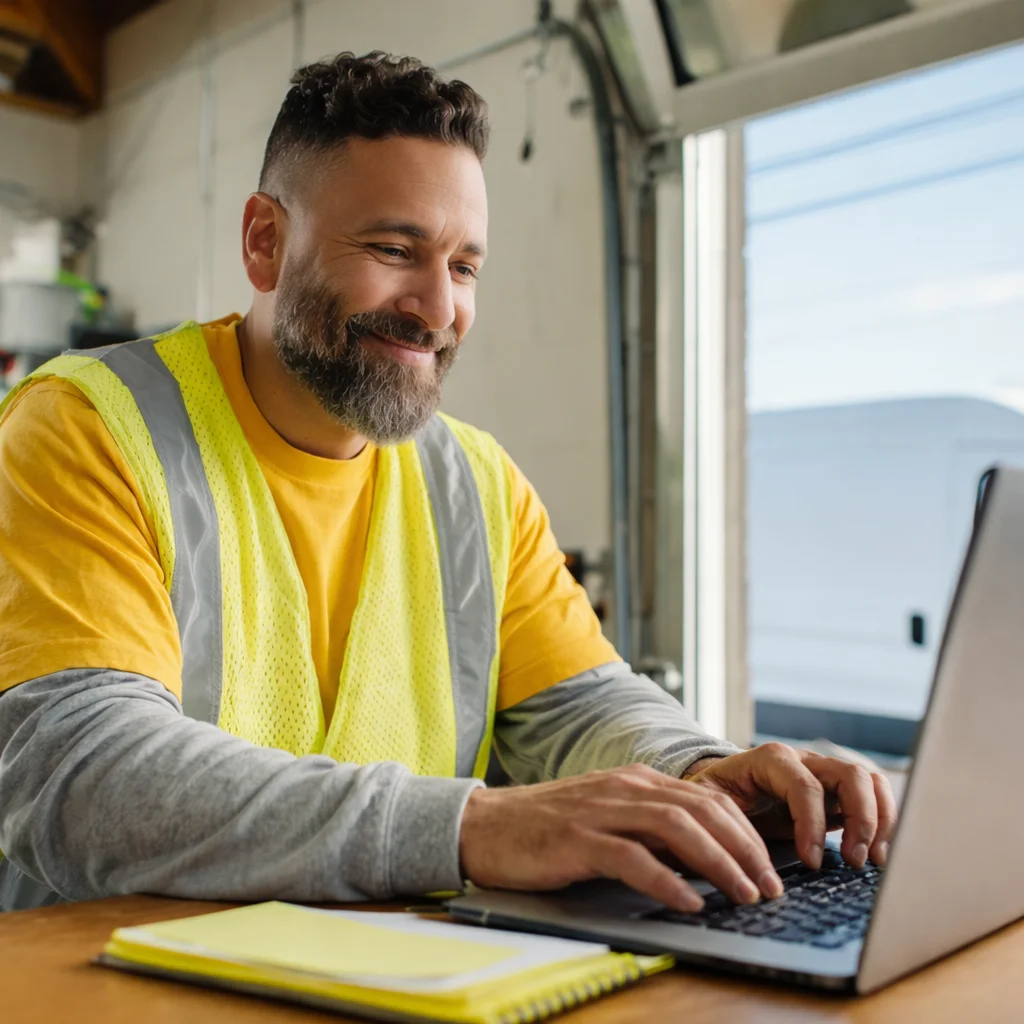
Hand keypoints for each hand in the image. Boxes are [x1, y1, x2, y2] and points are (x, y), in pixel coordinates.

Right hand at [458, 764, 785, 912]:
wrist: (483, 824)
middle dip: (746, 848)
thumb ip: (648, 827)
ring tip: (745, 894)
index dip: (746, 832)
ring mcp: (601, 811)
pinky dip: (667, 880)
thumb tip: (700, 860)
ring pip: (677, 828)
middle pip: (703, 809)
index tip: (769, 866)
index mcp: (636, 780)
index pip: (708, 798)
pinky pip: (633, 858)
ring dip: (719, 863)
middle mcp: (625, 788)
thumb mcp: (606, 815)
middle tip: (771, 886)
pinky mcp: (578, 839)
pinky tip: (690, 903)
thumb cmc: (546, 826)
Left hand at [685, 744, 897, 870]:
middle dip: (860, 819)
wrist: (718, 785)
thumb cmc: (713, 796)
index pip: (805, 786)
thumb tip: (743, 862)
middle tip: (854, 861)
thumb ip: (722, 820)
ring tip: (873, 860)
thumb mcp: (707, 802)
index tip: (812, 862)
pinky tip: (874, 854)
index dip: (813, 825)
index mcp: (771, 758)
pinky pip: (873, 796)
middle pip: (850, 775)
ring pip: (869, 781)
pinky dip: (883, 822)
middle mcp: (804, 760)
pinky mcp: (837, 792)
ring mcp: (824, 773)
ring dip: (879, 820)